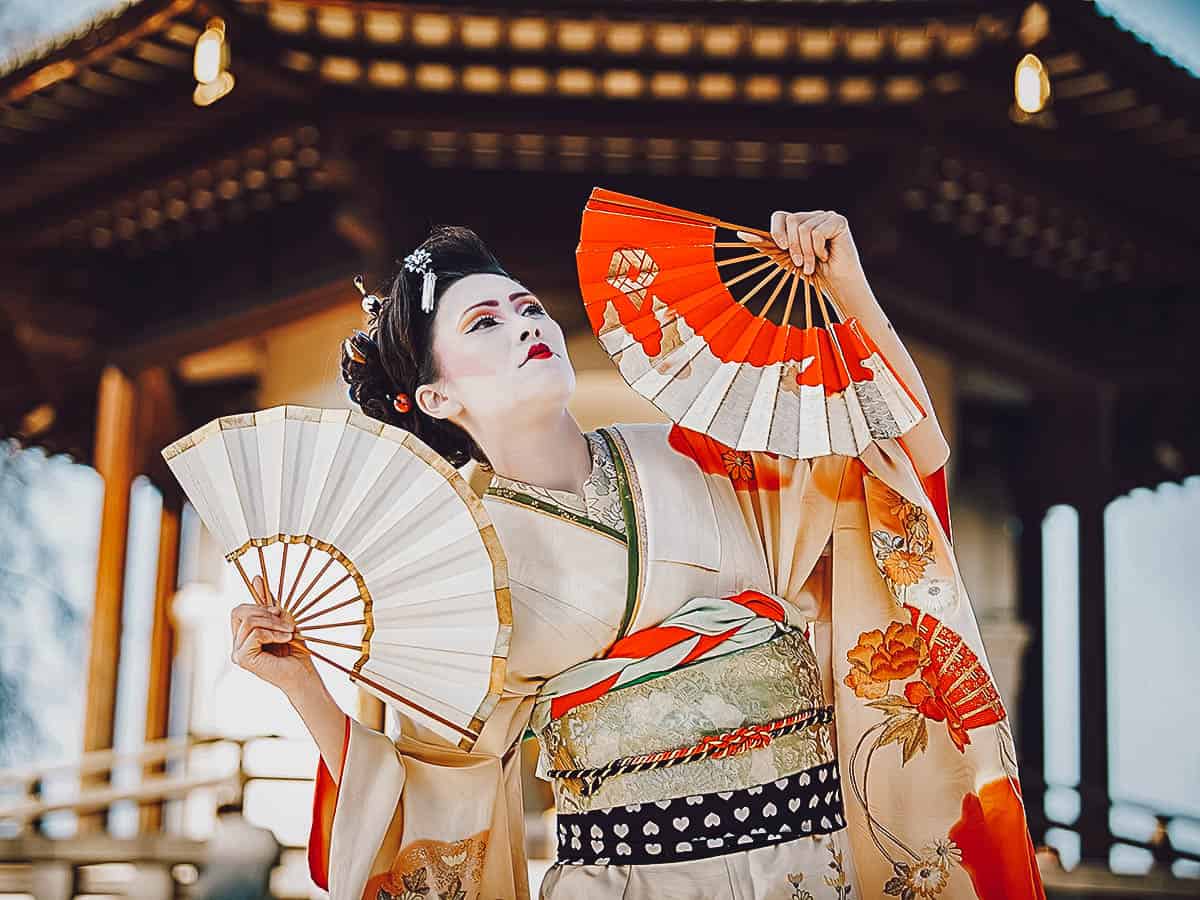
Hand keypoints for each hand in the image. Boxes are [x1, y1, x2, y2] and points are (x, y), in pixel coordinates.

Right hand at [230, 575, 318, 694]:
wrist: (303, 674)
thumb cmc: (295, 650)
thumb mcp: (281, 620)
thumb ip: (268, 603)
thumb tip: (256, 578)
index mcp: (242, 636)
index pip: (240, 610)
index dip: (259, 604)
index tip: (278, 610)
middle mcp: (236, 645)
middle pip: (239, 611)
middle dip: (265, 612)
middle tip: (287, 622)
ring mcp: (237, 652)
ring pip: (249, 621)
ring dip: (273, 623)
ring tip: (289, 631)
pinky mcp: (243, 658)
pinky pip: (255, 633)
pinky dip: (273, 633)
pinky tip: (285, 639)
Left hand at [756, 209, 864, 286]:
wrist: (836, 285)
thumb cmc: (812, 273)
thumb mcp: (784, 258)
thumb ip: (766, 245)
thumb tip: (741, 235)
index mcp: (799, 223)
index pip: (780, 216)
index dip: (777, 232)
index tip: (782, 249)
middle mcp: (813, 216)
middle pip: (792, 220)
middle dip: (793, 247)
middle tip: (799, 264)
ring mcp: (826, 217)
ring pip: (804, 228)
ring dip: (806, 252)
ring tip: (812, 265)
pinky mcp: (839, 221)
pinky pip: (818, 232)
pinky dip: (818, 249)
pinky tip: (826, 256)